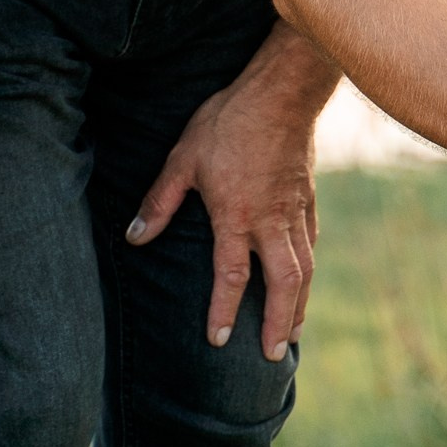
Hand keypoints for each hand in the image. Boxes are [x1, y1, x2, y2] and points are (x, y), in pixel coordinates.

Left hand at [127, 28, 331, 359]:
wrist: (281, 92)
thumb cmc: (227, 122)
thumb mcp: (183, 158)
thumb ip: (160, 202)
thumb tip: (135, 237)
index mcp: (236, 215)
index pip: (231, 276)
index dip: (223, 312)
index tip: (219, 342)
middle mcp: (271, 222)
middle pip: (282, 284)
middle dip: (276, 323)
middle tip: (271, 355)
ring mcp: (294, 212)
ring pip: (303, 269)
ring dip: (297, 305)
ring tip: (292, 334)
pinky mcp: (307, 199)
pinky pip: (310, 245)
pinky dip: (307, 271)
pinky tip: (303, 283)